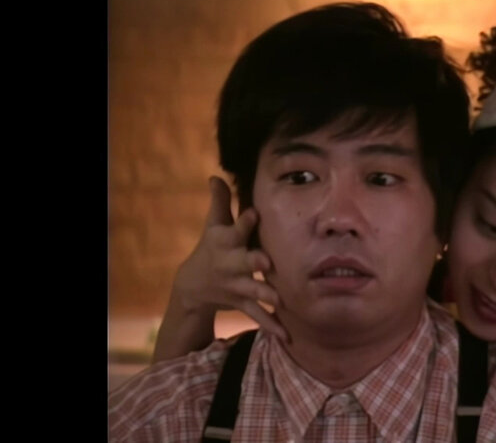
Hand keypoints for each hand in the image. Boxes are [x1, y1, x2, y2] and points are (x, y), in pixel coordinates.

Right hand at [172, 176, 287, 340]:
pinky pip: (258, 315)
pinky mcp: (242, 303)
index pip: (235, 229)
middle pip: (243, 262)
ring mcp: (236, 286)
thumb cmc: (211, 247)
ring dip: (265, 295)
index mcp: (225, 242)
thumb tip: (215, 175)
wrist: (193, 286)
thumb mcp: (213, 225)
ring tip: (280, 300)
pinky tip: (287, 335)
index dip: (244, 222)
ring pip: (252, 290)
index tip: (254, 212)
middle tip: (267, 262)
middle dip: (253, 262)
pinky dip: (271, 325)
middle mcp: (230, 264)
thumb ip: (220, 202)